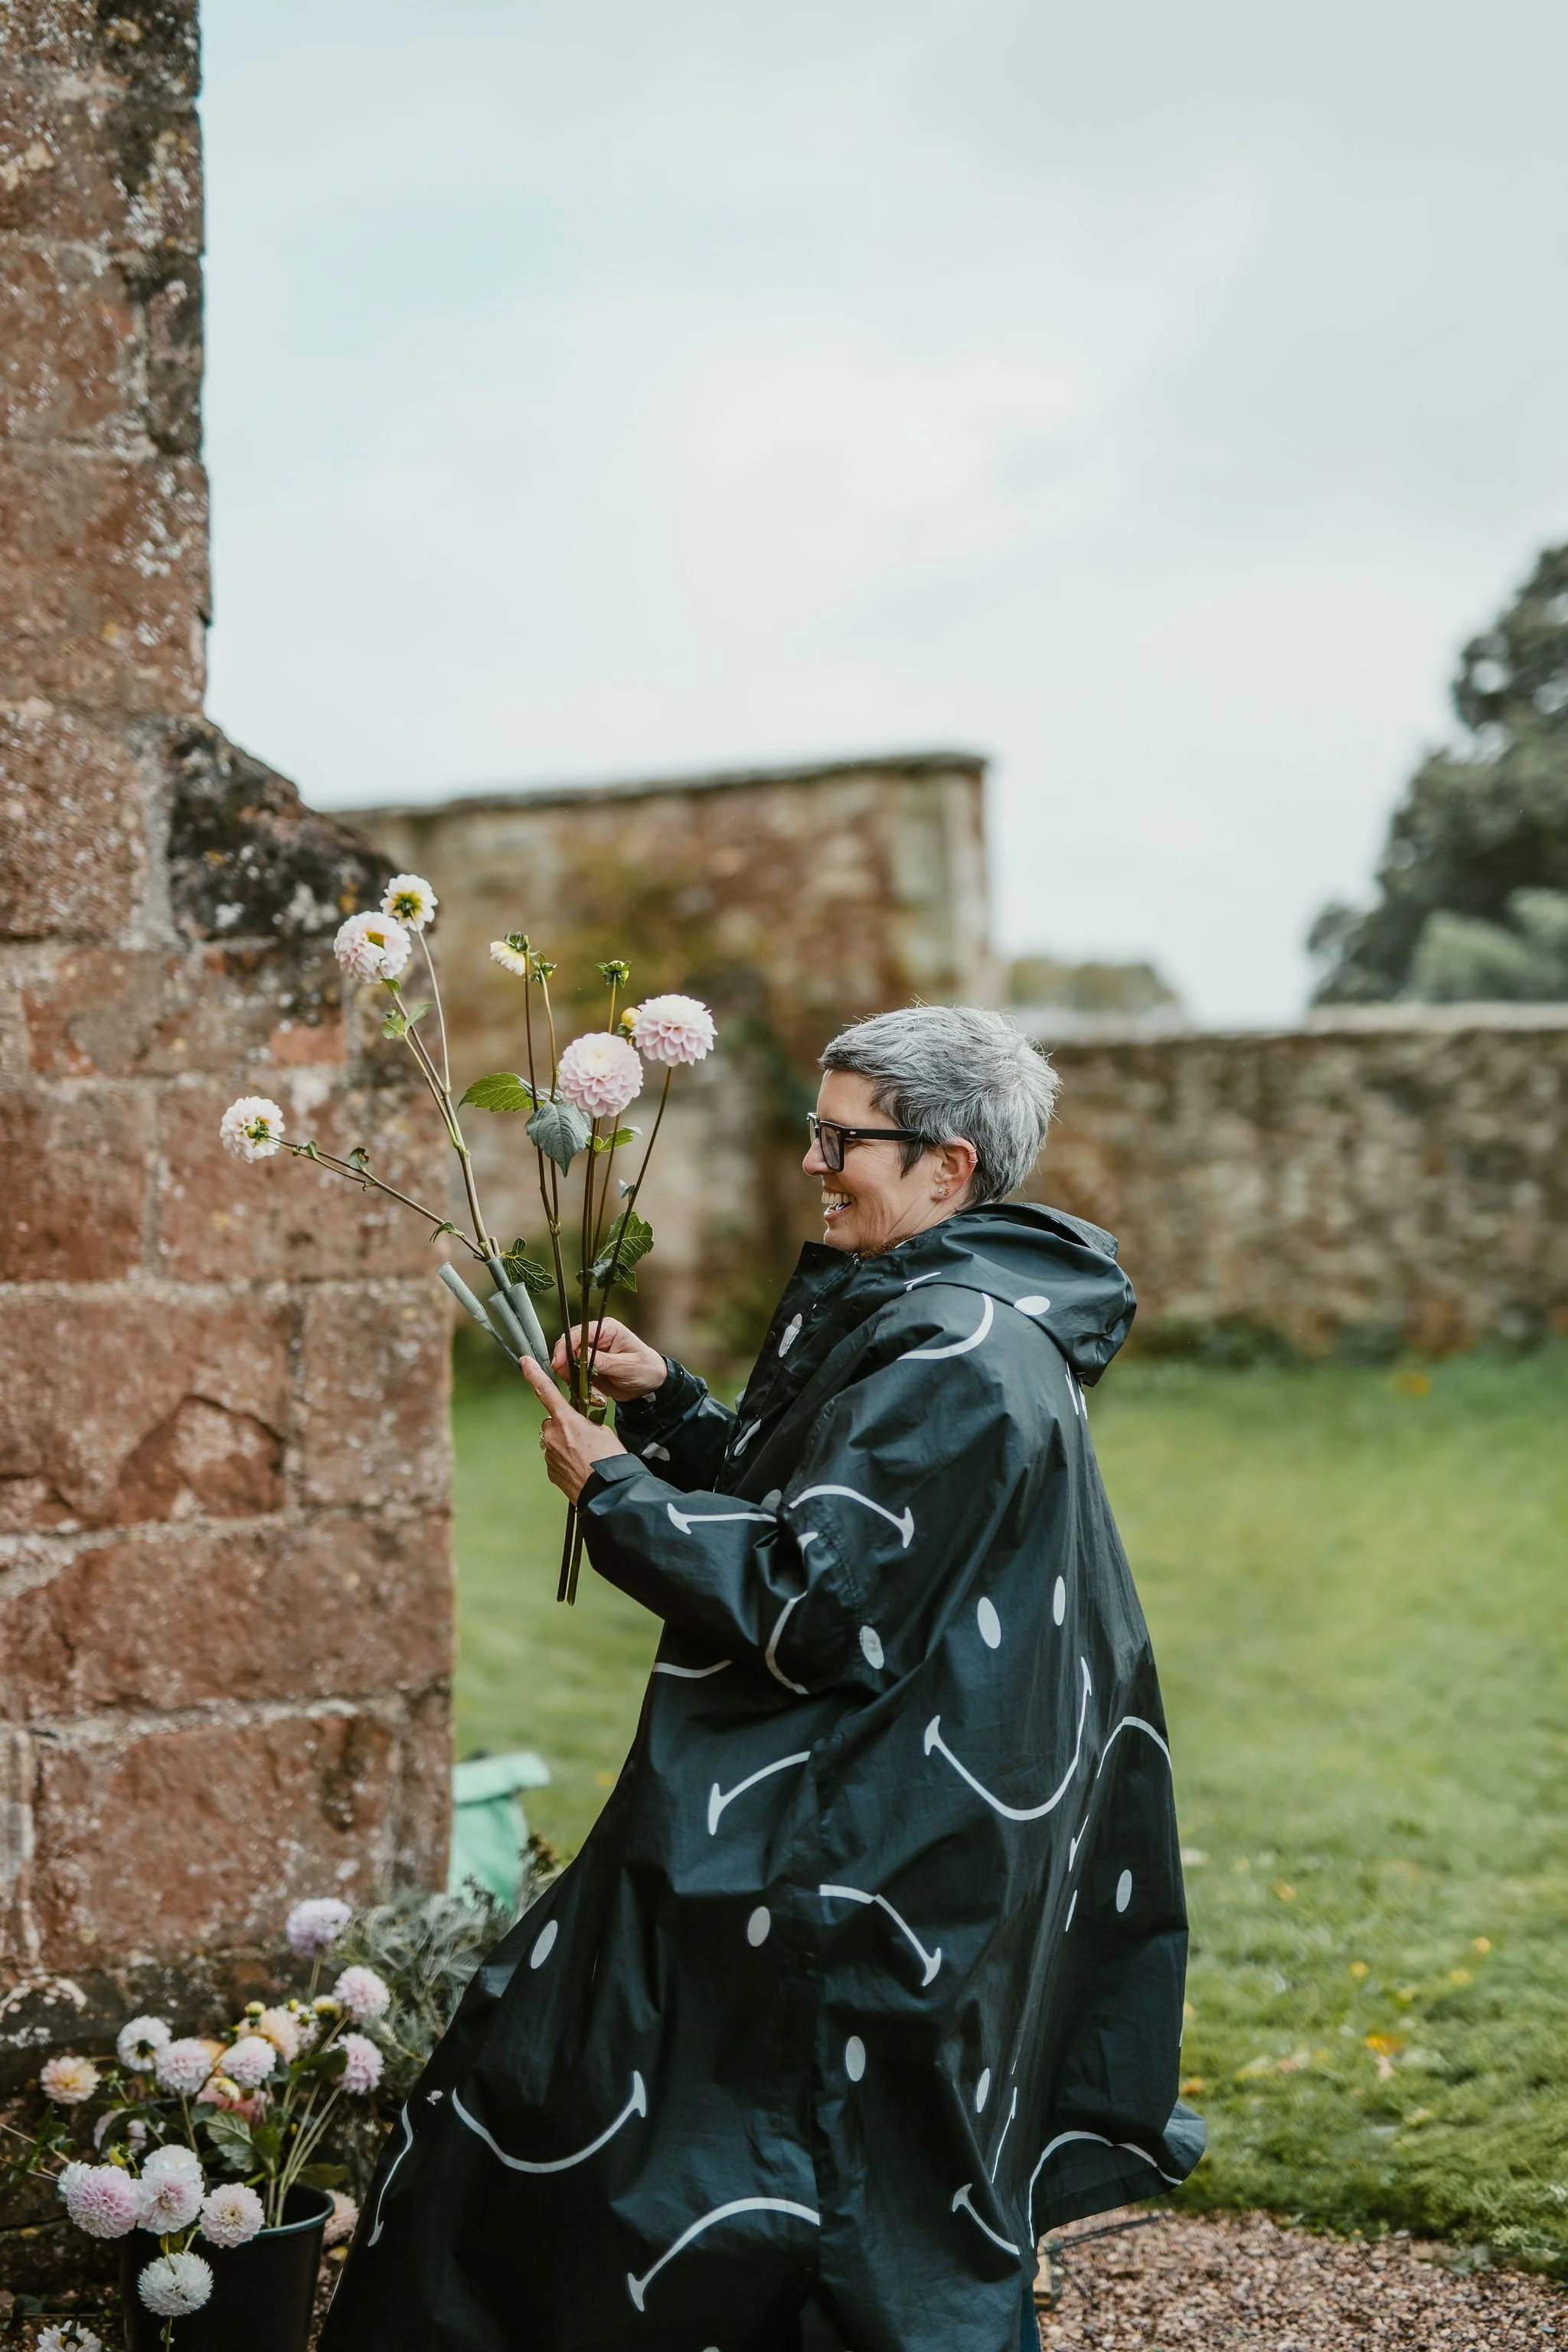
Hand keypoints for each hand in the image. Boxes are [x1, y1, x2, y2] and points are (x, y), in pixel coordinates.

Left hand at [521, 1357, 627, 1503]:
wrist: (608, 1492)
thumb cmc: (610, 1460)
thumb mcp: (603, 1431)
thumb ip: (585, 1423)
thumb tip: (578, 1428)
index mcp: (567, 1420)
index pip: (546, 1391)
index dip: (534, 1374)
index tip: (525, 1361)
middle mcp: (552, 1435)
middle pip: (553, 1422)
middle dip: (564, 1425)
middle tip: (585, 1438)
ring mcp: (549, 1454)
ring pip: (553, 1441)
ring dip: (566, 1444)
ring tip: (586, 1456)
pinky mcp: (550, 1471)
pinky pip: (555, 1458)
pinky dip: (565, 1460)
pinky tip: (580, 1467)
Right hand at [549, 1316, 666, 1403]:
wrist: (653, 1385)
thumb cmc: (646, 1369)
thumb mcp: (626, 1366)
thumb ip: (603, 1361)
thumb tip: (579, 1356)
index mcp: (607, 1329)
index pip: (578, 1333)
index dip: (565, 1347)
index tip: (559, 1363)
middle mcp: (596, 1337)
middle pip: (568, 1346)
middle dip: (566, 1364)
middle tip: (570, 1380)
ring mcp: (591, 1352)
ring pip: (568, 1362)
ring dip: (573, 1377)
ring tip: (591, 1390)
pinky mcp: (589, 1367)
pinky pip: (575, 1374)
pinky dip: (579, 1384)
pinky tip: (593, 1392)